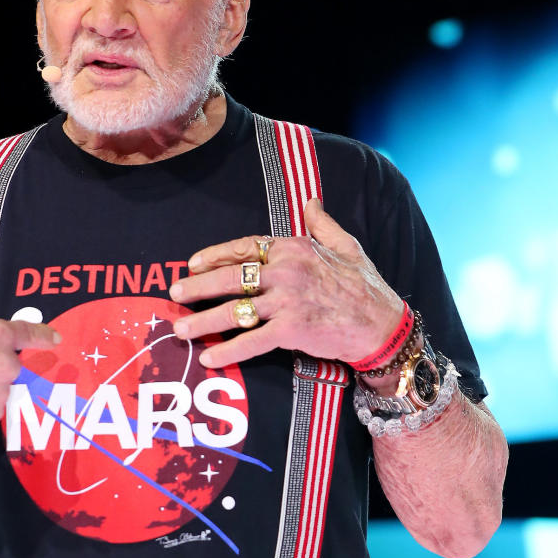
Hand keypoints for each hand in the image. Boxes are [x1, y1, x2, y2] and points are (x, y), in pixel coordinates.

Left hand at [170, 198, 402, 368]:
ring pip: (235, 310)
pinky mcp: (291, 330)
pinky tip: (208, 357)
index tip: (192, 264)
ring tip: (180, 328)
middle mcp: (287, 271)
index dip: (214, 256)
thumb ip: (322, 224)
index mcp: (294, 248)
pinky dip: (227, 350)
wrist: (383, 325)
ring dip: (203, 320)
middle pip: (231, 278)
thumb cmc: (366, 286)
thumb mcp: (346, 245)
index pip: (244, 248)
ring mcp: (287, 301)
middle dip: (198, 287)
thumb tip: (311, 201)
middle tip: (174, 293)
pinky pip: (251, 341)